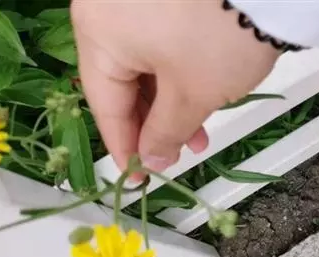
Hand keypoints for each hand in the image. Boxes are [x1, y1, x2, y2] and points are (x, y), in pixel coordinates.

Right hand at [71, 0, 277, 175]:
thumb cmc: (219, 36)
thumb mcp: (191, 94)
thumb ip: (165, 134)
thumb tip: (151, 160)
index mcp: (99, 32)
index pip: (105, 105)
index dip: (123, 148)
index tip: (138, 178)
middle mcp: (107, 9)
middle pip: (123, 84)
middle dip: (153, 127)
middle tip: (175, 156)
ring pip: (144, 65)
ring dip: (170, 105)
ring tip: (198, 135)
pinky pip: (160, 43)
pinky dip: (177, 75)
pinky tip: (200, 96)